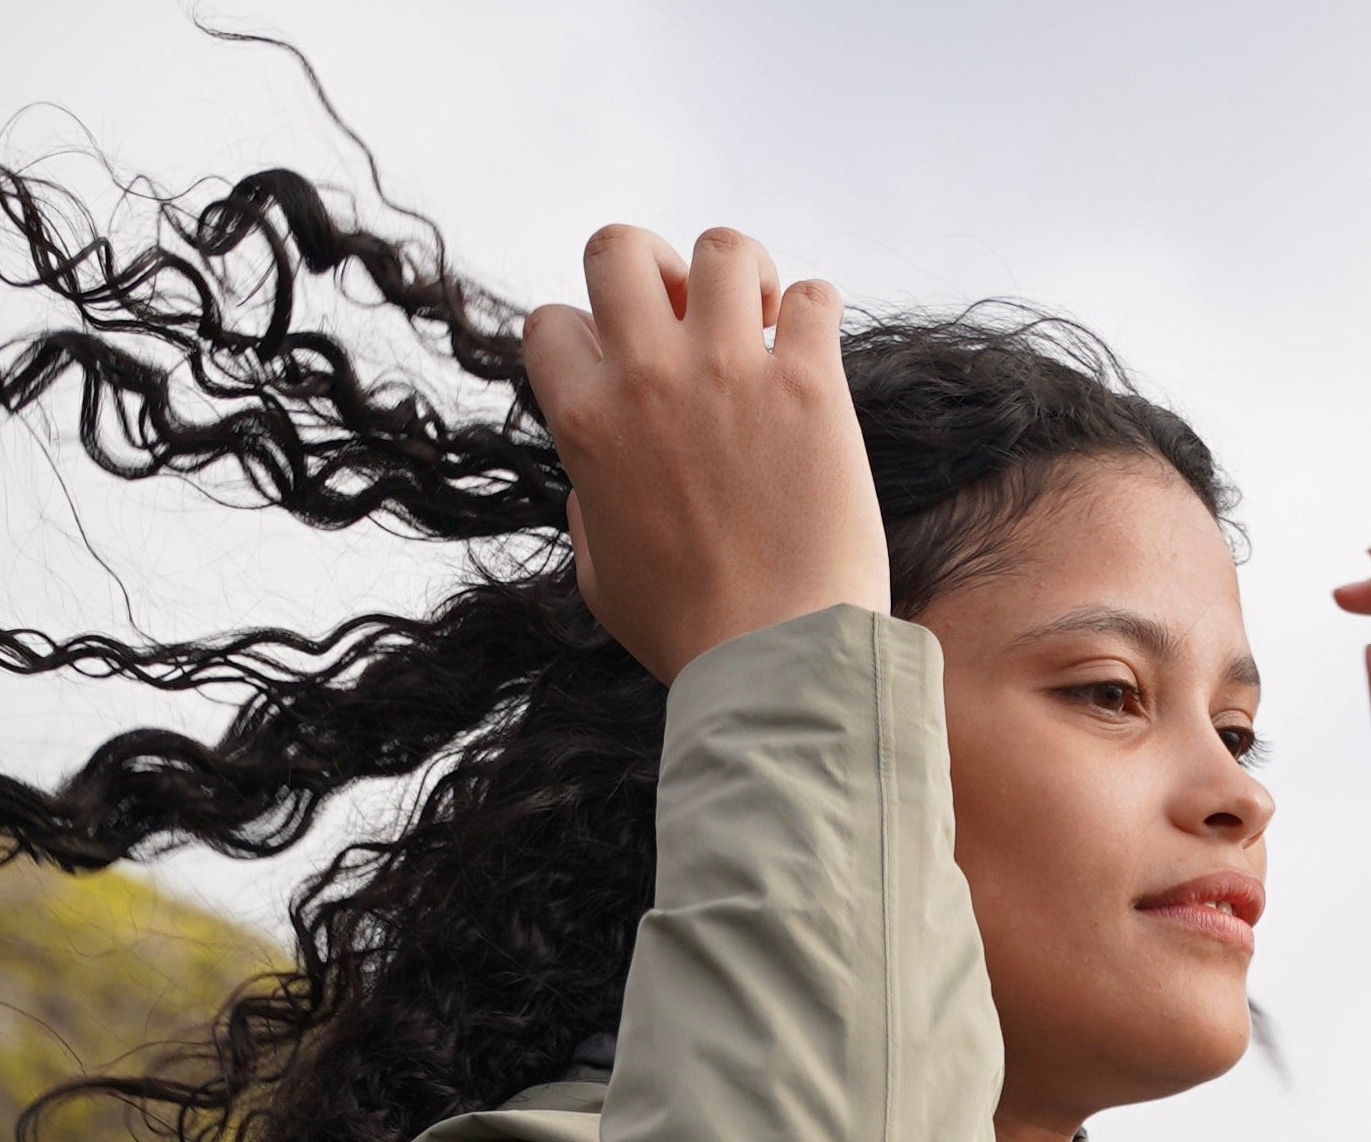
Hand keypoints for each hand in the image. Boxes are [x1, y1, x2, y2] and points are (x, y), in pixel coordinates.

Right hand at [523, 226, 886, 681]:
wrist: (778, 664)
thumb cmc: (689, 637)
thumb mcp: (601, 580)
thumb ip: (588, 510)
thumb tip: (591, 484)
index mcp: (585, 422)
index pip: (553, 319)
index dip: (588, 336)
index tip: (628, 373)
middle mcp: (648, 379)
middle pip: (620, 249)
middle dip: (653, 270)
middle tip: (692, 319)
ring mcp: (730, 374)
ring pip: (722, 249)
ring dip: (740, 276)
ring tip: (762, 324)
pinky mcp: (810, 388)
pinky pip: (816, 299)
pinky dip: (817, 311)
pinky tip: (817, 352)